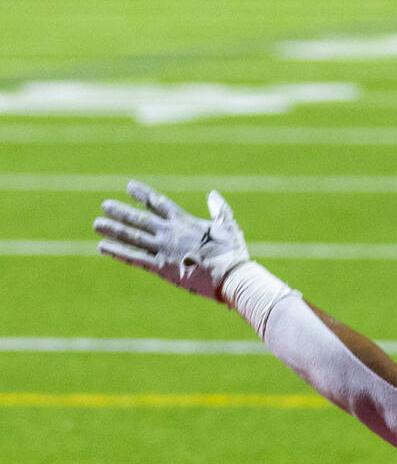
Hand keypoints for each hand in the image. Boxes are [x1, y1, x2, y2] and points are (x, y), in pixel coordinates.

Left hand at [95, 180, 249, 300]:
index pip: (158, 204)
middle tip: (105, 205)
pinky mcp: (160, 268)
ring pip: (132, 237)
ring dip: (113, 230)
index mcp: (184, 222)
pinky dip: (117, 252)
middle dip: (121, 211)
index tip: (129, 187)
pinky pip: (134, 258)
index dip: (143, 194)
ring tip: (97, 225)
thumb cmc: (232, 253)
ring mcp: (162, 250)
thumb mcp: (228, 226)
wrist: (229, 276)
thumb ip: (219, 209)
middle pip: (139, 219)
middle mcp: (169, 233)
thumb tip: (213, 194)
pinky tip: (103, 247)